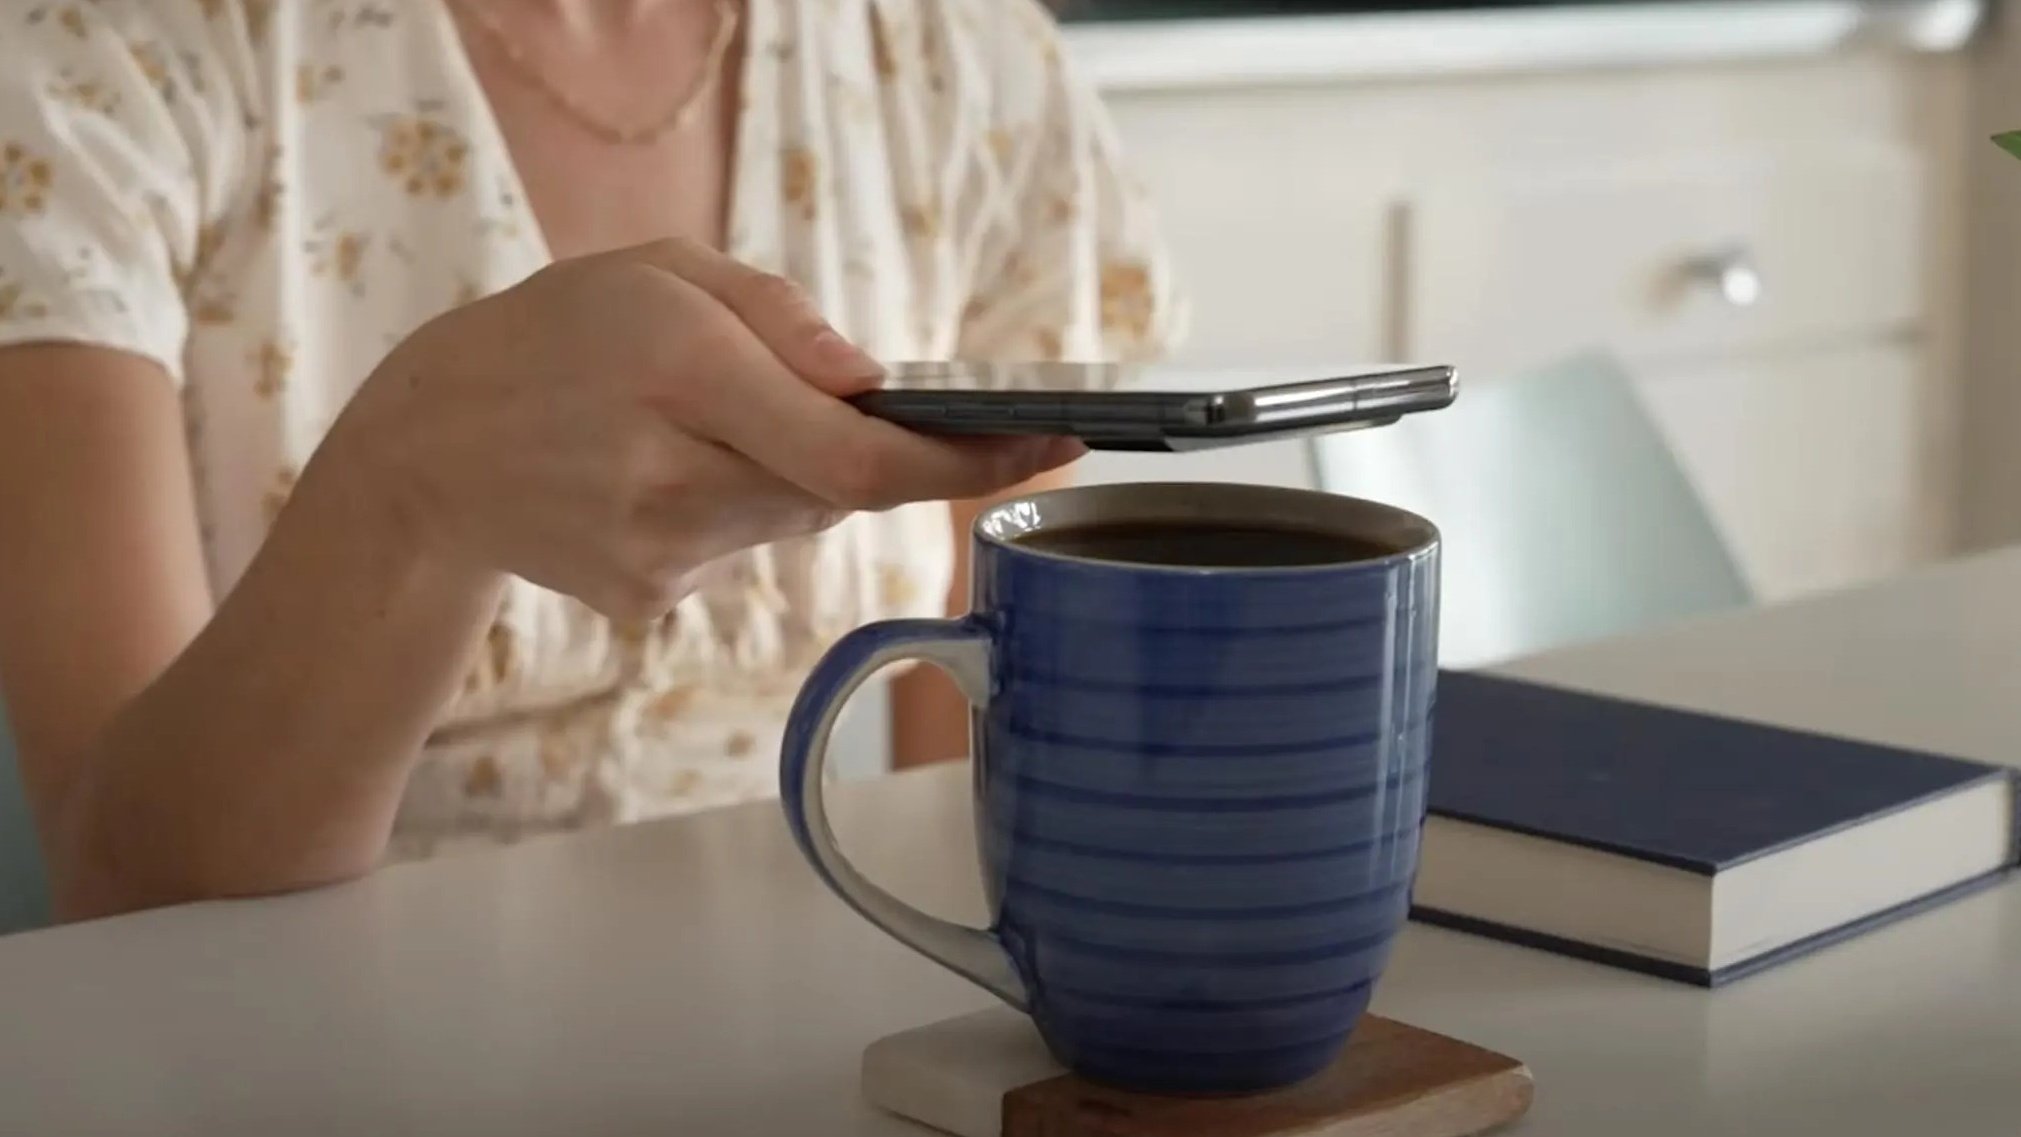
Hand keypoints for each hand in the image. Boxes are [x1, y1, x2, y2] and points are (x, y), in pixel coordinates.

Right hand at [317, 239, 1078, 620]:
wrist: (428, 456)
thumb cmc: (554, 339)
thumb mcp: (659, 273)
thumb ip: (779, 319)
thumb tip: (878, 389)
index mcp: (679, 374)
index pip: (859, 457)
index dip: (969, 463)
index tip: (1058, 443)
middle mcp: (672, 478)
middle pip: (840, 491)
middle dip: (862, 449)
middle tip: (823, 401)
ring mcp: (660, 557)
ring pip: (797, 518)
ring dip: (792, 472)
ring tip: (695, 425)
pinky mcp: (651, 599)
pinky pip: (744, 547)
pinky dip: (736, 506)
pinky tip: (656, 475)